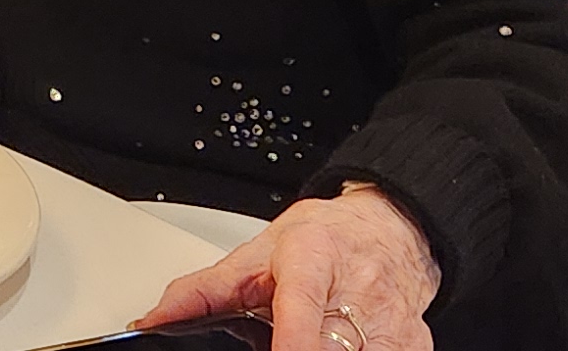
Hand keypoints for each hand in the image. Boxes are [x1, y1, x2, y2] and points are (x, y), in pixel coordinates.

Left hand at [132, 186, 441, 350]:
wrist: (390, 228)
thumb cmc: (322, 240)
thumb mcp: (257, 252)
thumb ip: (203, 291)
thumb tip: (154, 320)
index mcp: (311, 256)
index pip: (302, 303)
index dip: (293, 340)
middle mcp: (357, 286)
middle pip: (332, 346)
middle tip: (282, 346)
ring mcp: (390, 319)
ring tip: (312, 345)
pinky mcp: (413, 344)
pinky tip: (339, 350)